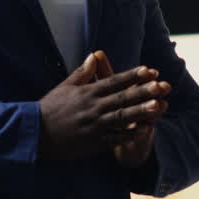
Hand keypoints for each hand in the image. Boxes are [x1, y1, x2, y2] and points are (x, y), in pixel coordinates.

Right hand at [38, 50, 168, 160]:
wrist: (35, 133)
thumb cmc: (49, 108)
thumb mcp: (64, 86)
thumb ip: (83, 72)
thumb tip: (95, 55)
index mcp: (87, 92)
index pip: (114, 81)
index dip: (133, 76)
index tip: (150, 70)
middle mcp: (93, 108)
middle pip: (123, 98)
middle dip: (144, 91)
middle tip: (163, 86)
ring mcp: (94, 126)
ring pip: (122, 117)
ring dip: (142, 111)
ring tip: (159, 106)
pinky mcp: (92, 142)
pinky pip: (115, 138)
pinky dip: (129, 135)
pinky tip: (145, 131)